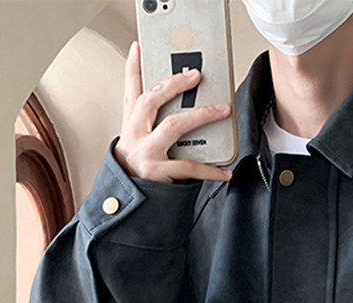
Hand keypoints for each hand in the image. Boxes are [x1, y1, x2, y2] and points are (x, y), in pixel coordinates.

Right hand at [113, 40, 233, 184]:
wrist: (127, 205)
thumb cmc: (136, 172)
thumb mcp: (135, 144)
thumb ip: (148, 123)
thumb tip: (174, 108)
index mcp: (130, 126)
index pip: (130, 91)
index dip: (133, 67)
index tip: (138, 46)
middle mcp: (134, 136)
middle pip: (152, 101)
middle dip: (174, 85)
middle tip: (195, 75)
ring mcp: (145, 154)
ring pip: (173, 126)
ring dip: (200, 116)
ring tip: (223, 111)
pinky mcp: (157, 173)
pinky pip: (189, 167)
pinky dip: (210, 170)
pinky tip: (225, 171)